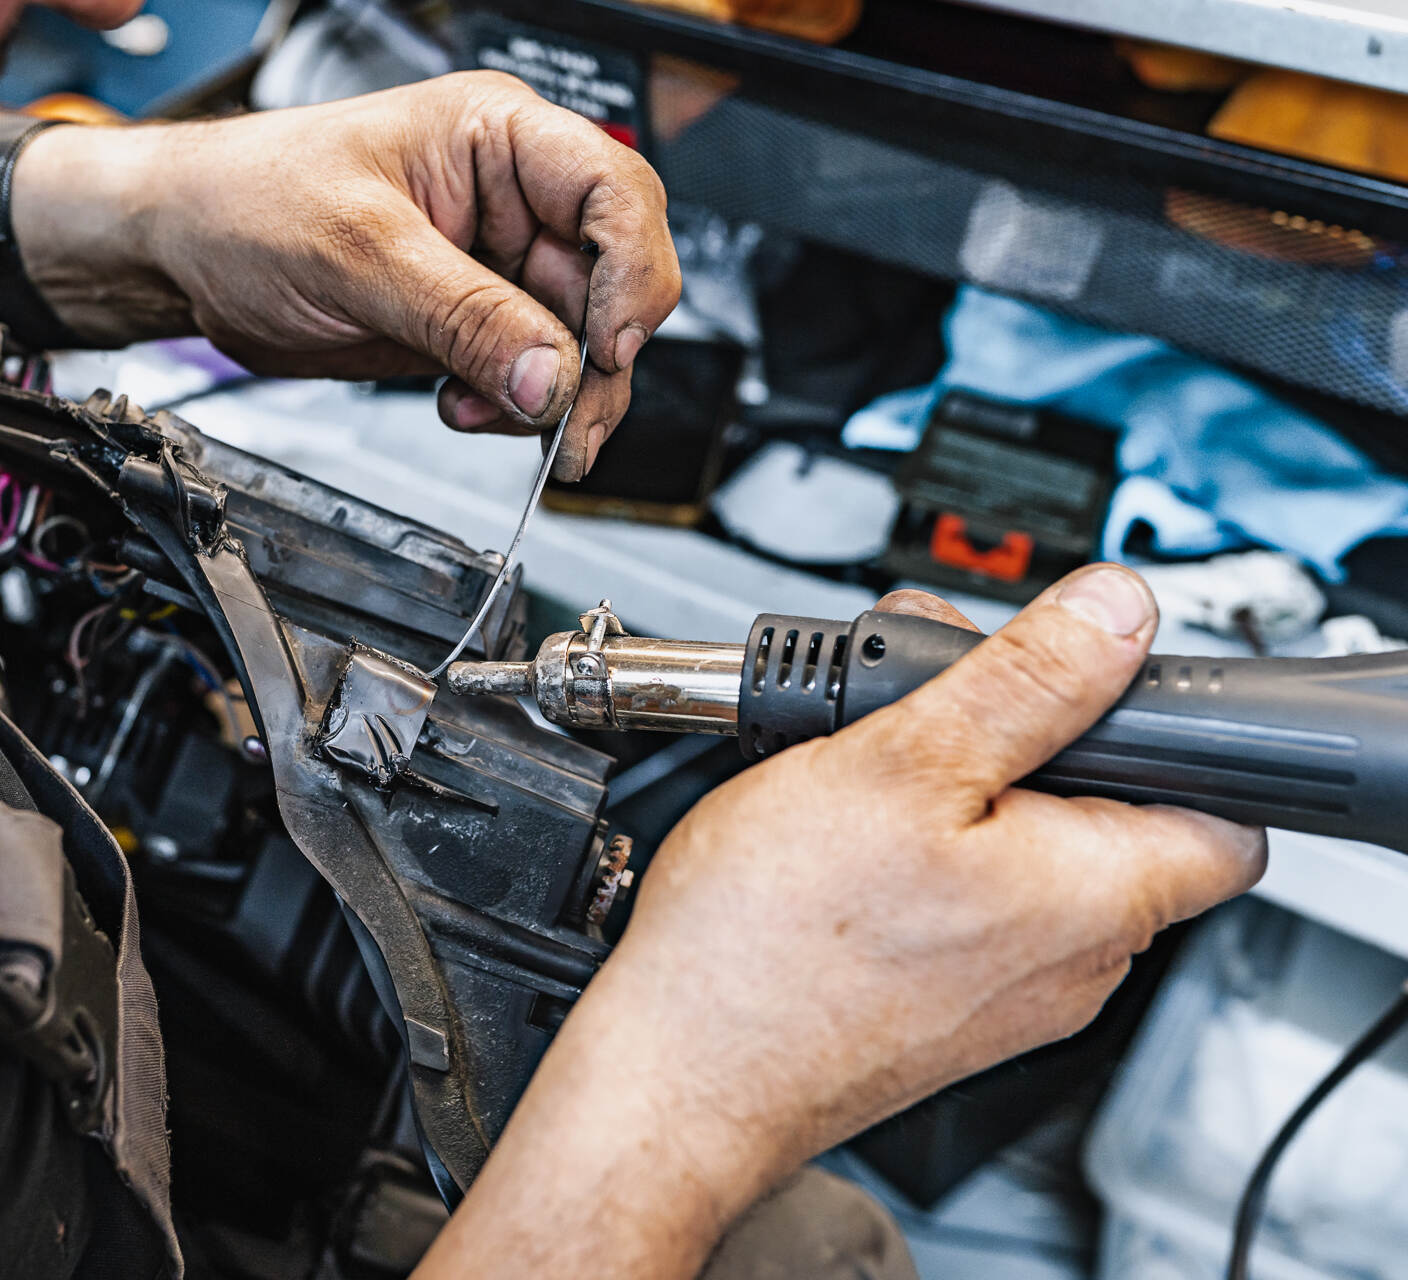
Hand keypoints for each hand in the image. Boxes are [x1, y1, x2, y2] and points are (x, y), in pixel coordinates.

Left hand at [128, 72, 680, 479]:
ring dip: (555, 397)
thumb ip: (463, 315)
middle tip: (566, 424)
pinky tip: (467, 410)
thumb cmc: (245, 200)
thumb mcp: (357, 251)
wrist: (182, 252)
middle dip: (595, 360)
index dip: (632, 273)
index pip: (616, 192)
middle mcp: (512, 197)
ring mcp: (495, 265)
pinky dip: (515, 409)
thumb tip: (551, 375)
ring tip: (501, 423)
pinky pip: (529, 375)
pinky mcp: (471, 324)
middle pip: (611, 281)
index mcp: (498, 136)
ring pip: (578, 342)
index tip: (608, 346)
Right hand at [419, 565, 1265, 1276]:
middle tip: (929, 707)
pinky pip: (964, 905)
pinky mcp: (940, 1008)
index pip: (1229, 810)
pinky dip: (918, 853)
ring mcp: (1006, 992)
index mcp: (1101, 895)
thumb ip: (1025, 681)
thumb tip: (1118, 614)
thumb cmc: (775, 943)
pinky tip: (836, 836)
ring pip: (1023, 856)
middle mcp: (1075, 960)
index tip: (1089, 689)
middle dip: (1025, 739)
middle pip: (1105, 815)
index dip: (1169, 734)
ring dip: (956, 792)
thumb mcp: (901, 760)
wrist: (679, 1070)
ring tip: (860, 767)